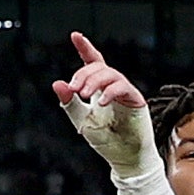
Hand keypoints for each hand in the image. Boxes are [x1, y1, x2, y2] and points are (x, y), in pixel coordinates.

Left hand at [52, 32, 152, 173]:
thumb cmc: (106, 141)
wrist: (125, 159)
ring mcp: (125, 92)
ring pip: (110, 74)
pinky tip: (101, 102)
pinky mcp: (136, 101)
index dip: (85, 48)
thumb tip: (57, 83)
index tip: (75, 35)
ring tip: (84, 95)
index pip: (93, 63)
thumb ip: (69, 103)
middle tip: (75, 89)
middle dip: (84, 74)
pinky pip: (123, 87)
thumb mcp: (81, 119)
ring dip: (94, 81)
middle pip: (99, 67)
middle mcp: (113, 87)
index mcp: (100, 88)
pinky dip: (110, 92)